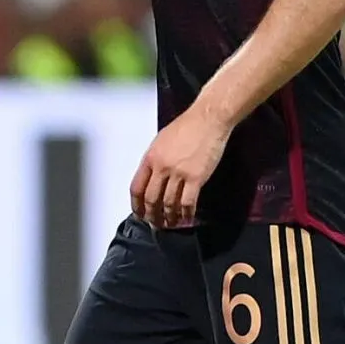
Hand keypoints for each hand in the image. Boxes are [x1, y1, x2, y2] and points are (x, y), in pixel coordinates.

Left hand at [130, 107, 232, 228]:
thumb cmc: (186, 127)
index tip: (139, 213)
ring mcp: (178, 173)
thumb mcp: (161, 141)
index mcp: (150, 158)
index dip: (136, 204)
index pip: (136, 187)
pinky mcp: (196, 178)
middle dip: (151, 215)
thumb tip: (152, 178)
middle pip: (151, 199)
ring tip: (170, 223)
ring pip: (169, 204)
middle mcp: (161, 167)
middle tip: (155, 223)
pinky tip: (186, 218)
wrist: (208, 119)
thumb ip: (154, 160)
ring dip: (169, 217)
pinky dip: (186, 214)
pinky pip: (188, 202)